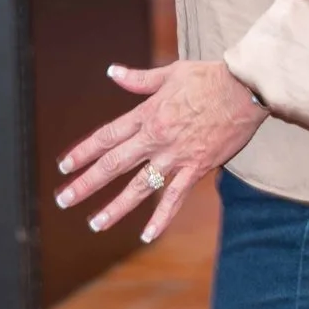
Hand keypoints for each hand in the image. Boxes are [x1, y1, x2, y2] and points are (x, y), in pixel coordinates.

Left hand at [53, 60, 268, 241]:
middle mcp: (155, 139)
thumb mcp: (168, 73)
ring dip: (115, 206)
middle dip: (86, 184)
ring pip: (139, 187)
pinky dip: (161, 218)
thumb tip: (112, 72)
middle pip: (114, 164)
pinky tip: (146, 236)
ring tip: (95, 223)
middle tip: (63, 200)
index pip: (106, 137)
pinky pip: (175, 198)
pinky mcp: (196, 169)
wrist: (244, 90)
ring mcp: (175, 157)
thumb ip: (138, 79)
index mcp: (146, 115)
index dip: (83, 153)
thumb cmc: (208, 77)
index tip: (63, 167)